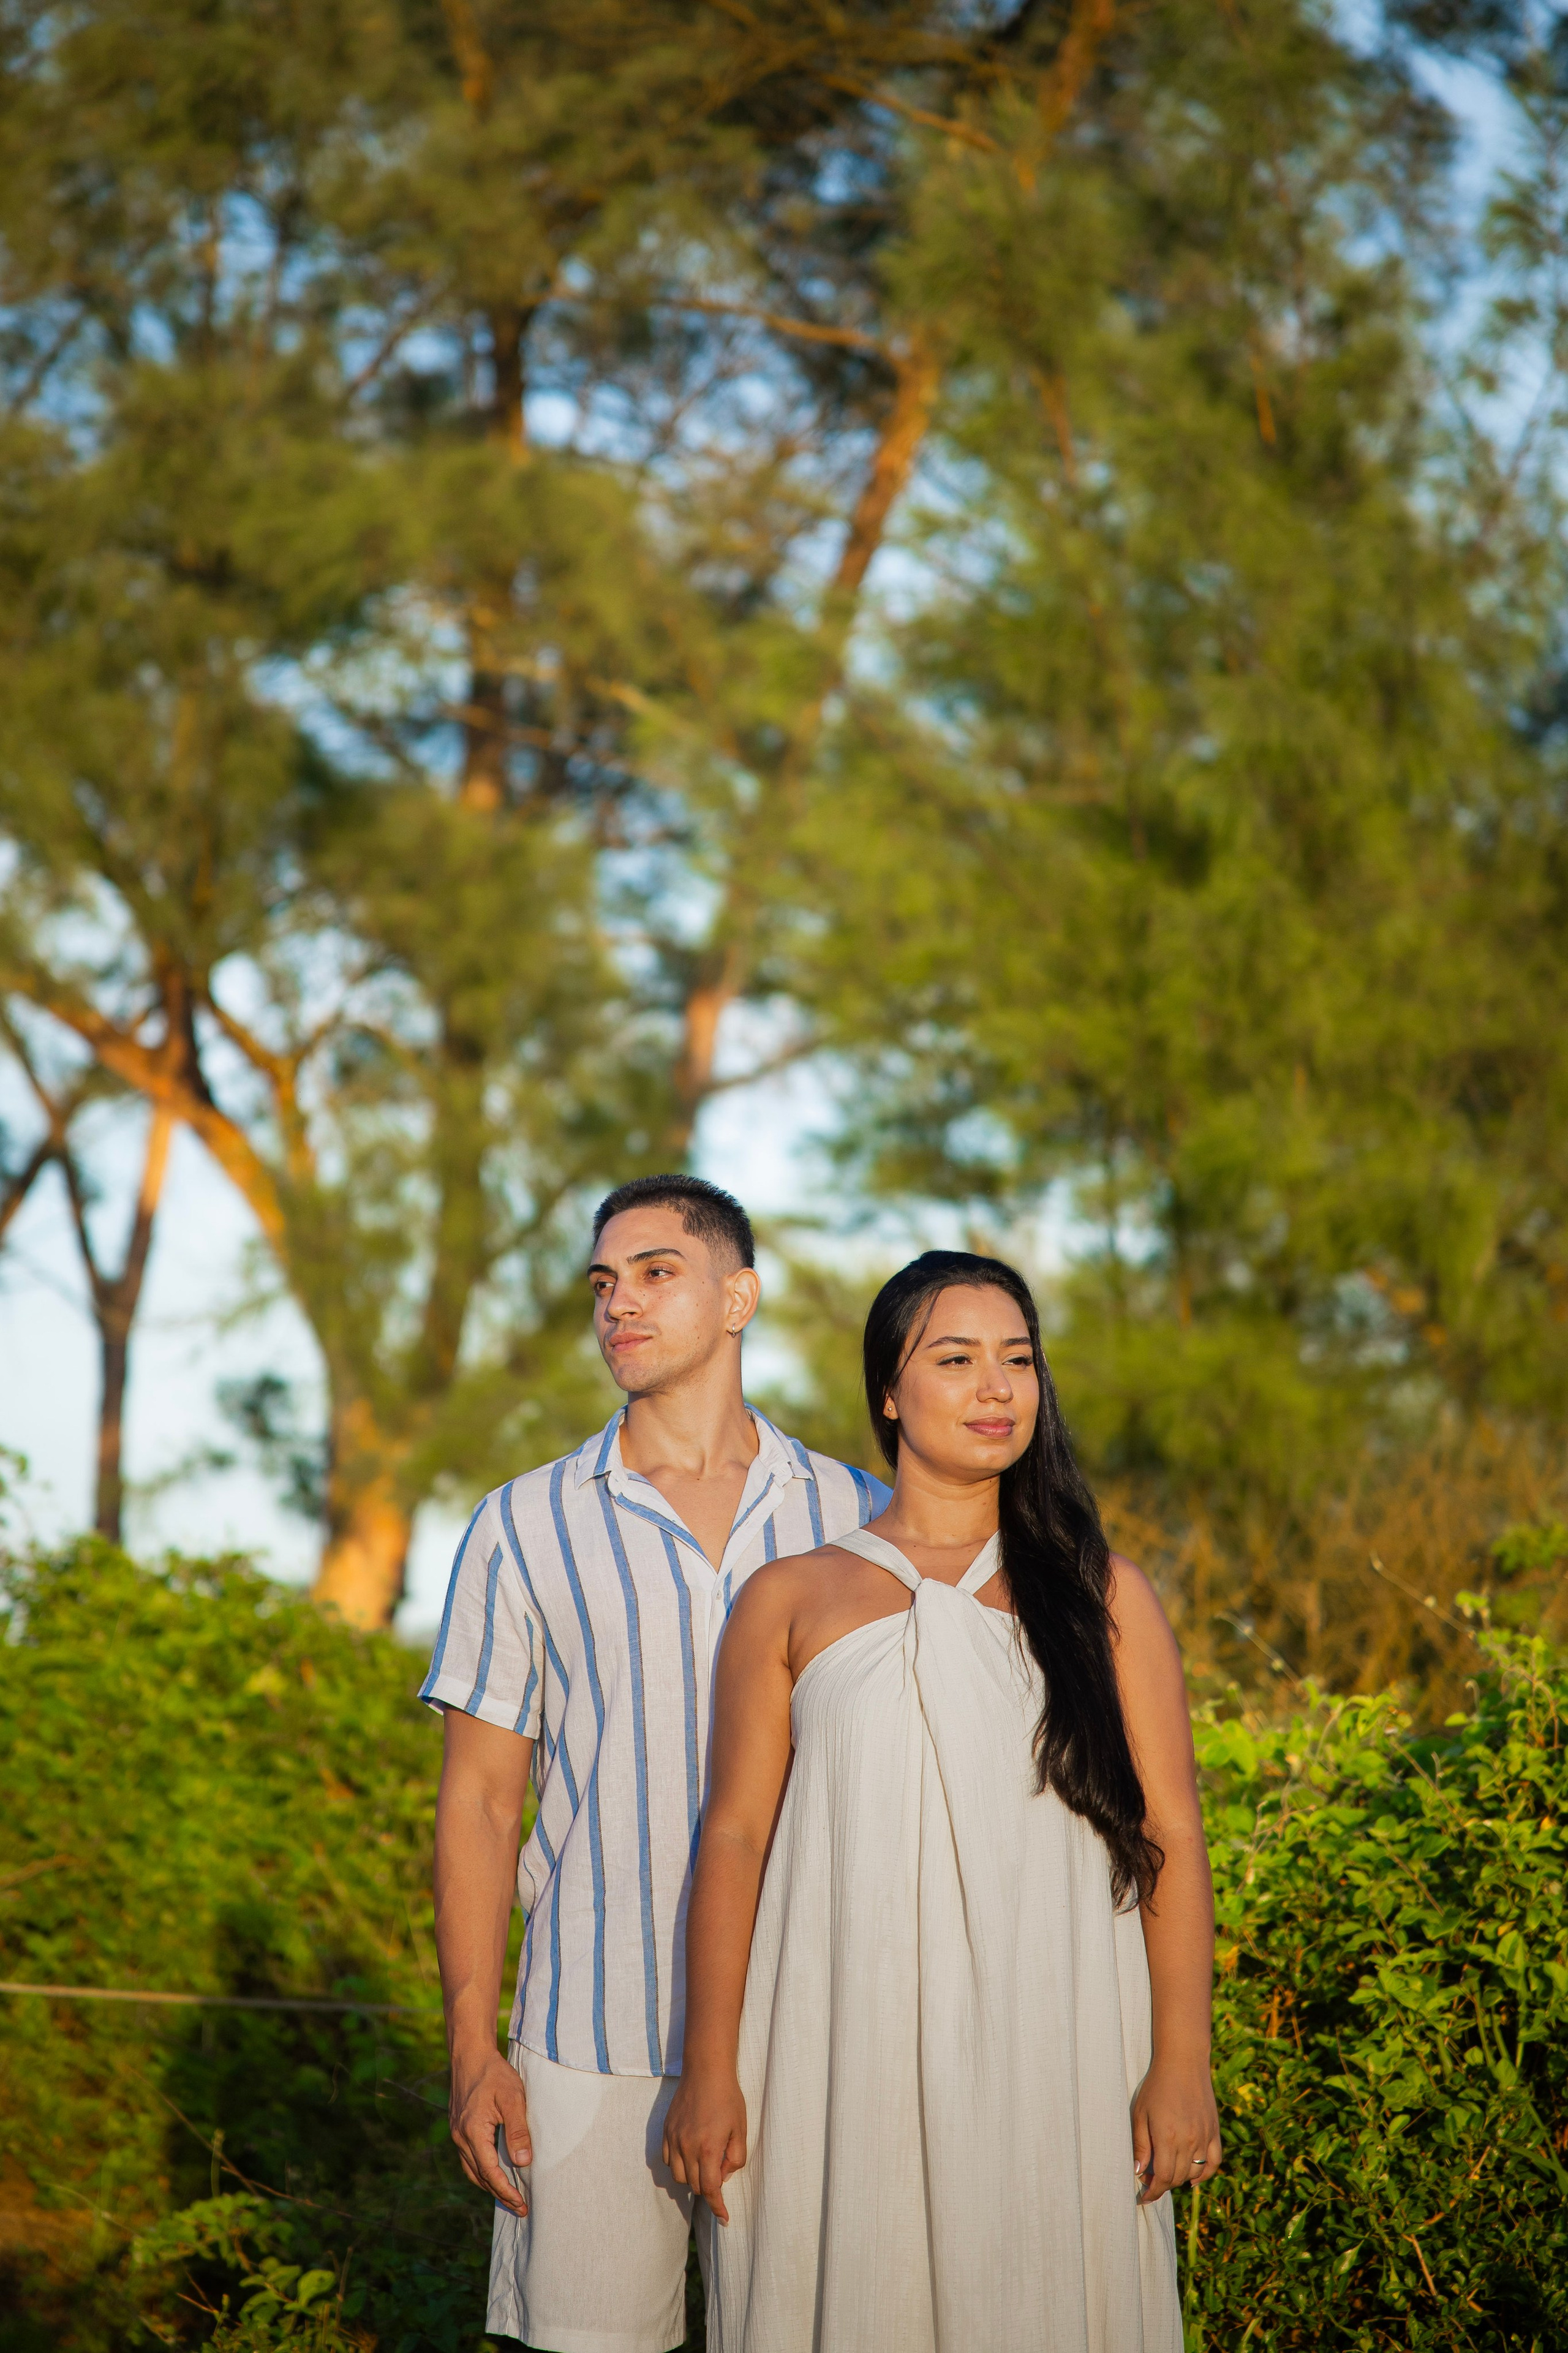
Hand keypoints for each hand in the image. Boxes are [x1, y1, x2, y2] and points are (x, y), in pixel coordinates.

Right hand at [450, 2041, 531, 2216]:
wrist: (470, 2054)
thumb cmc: (494, 2074)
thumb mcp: (513, 2098)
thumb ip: (517, 2131)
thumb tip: (523, 2162)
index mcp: (472, 2132)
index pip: (490, 2172)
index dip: (506, 2191)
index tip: (522, 2204)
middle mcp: (460, 2138)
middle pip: (480, 2176)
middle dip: (500, 2194)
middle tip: (520, 2208)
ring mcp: (457, 2133)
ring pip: (472, 2170)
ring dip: (490, 2185)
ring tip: (509, 2197)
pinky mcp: (458, 2128)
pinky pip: (469, 2159)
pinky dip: (482, 2171)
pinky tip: (494, 2173)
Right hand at [663, 2065, 746, 2224]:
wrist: (706, 2070)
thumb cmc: (728, 2098)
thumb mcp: (741, 2129)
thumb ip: (735, 2158)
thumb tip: (724, 2176)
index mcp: (708, 2149)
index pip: (710, 2190)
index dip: (718, 2207)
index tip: (724, 2219)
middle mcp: (687, 2147)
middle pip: (694, 2185)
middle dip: (708, 2187)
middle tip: (720, 2172)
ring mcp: (674, 2139)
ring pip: (679, 2176)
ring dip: (692, 2177)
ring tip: (704, 2162)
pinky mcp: (666, 2130)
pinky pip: (668, 2160)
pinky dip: (679, 2164)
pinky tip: (690, 2154)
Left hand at [1132, 2054, 1220, 2205]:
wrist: (1183, 2061)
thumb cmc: (1156, 2086)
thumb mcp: (1140, 2113)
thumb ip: (1141, 2145)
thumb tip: (1139, 2173)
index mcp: (1168, 2137)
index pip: (1163, 2178)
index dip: (1153, 2192)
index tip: (1143, 2197)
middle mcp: (1189, 2140)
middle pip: (1178, 2178)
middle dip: (1163, 2185)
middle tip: (1150, 2181)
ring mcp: (1205, 2137)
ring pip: (1195, 2173)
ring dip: (1180, 2179)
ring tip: (1167, 2174)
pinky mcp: (1214, 2131)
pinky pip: (1214, 2163)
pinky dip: (1205, 2175)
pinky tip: (1193, 2179)